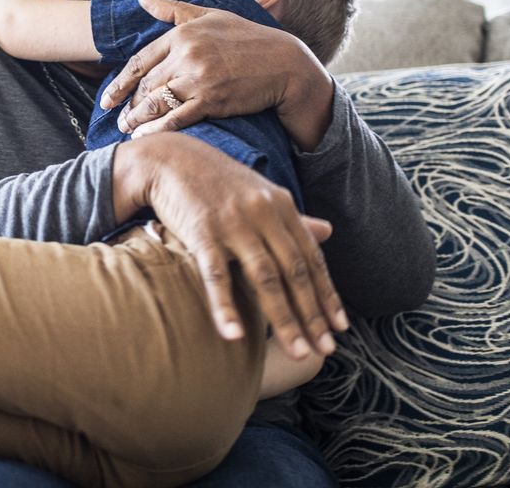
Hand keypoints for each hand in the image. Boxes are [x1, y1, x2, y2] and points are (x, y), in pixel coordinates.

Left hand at [101, 0, 335, 150]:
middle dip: (128, 104)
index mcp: (182, 34)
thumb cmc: (248, 38)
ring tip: (127, 129)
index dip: (120, 82)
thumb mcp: (211, 15)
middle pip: (145, 85)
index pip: (140, 61)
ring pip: (155, 102)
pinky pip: (176, 118)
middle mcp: (187, 54)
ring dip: (136, 119)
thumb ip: (173, 10)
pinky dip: (156, 129)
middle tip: (117, 118)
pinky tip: (144, 137)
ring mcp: (199, 78)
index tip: (108, 98)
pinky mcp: (212, 100)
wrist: (284, 63)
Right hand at [113, 134, 349, 356]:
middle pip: (294, 272)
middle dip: (312, 314)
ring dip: (283, 318)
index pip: (310, 258)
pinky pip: (216, 274)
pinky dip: (225, 306)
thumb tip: (329, 232)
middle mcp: (263, 214)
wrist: (170, 158)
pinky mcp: (201, 230)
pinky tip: (235, 335)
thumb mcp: (261, 194)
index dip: (327, 294)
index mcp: (281, 206)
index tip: (339, 327)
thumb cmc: (217, 182)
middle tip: (325, 349)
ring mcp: (233, 222)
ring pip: (264, 277)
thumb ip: (294, 219)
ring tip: (297, 352)